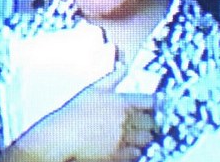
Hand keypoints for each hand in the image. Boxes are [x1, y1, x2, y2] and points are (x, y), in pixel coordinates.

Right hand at [10, 72, 154, 161]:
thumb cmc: (75, 112)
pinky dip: (134, 150)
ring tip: (133, 134)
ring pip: (147, 139)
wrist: (63, 136)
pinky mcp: (119, 155)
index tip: (155, 105)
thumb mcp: (94, 89)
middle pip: (152, 122)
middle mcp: (127, 121)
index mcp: (122, 103)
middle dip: (150, 122)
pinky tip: (125, 145)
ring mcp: (124, 139)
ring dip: (143, 137)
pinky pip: (137, 153)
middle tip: (142, 122)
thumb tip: (125, 65)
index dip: (155, 104)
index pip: (151, 102)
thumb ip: (113, 77)